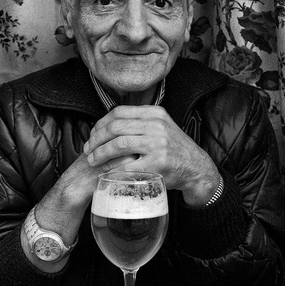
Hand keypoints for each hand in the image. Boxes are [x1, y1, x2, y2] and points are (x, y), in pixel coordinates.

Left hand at [83, 105, 219, 206]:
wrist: (196, 167)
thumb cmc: (173, 149)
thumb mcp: (160, 127)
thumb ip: (139, 123)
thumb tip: (106, 126)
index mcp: (155, 113)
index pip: (119, 112)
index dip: (100, 124)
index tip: (92, 136)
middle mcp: (157, 125)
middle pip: (115, 127)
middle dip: (96, 140)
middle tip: (88, 151)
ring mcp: (159, 144)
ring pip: (119, 144)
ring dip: (101, 154)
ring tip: (93, 161)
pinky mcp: (159, 163)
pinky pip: (128, 165)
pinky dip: (114, 169)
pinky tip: (107, 173)